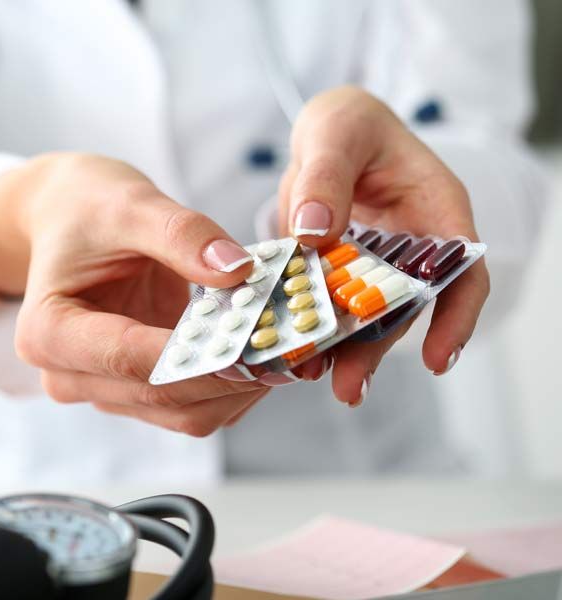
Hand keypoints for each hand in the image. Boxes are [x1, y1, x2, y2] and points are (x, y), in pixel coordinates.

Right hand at [0, 153, 290, 434]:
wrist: (75, 221)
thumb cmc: (89, 210)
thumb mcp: (131, 205)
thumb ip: (182, 235)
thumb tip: (237, 269)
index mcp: (50, 332)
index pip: (129, 357)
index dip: (197, 358)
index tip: (257, 343)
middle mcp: (73, 375)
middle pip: (165, 398)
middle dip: (231, 376)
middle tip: (291, 347)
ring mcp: (110, 387)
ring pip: (187, 413)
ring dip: (240, 388)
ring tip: (285, 349)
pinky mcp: (143, 387)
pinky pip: (196, 403)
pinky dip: (234, 386)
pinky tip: (263, 353)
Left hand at [278, 86, 489, 403]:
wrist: (325, 136)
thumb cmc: (347, 123)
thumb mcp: (336, 132)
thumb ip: (326, 175)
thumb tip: (314, 231)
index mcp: (435, 209)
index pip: (461, 269)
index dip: (456, 317)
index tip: (437, 360)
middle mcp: (410, 245)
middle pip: (405, 307)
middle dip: (378, 349)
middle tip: (348, 387)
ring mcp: (374, 263)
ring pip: (367, 315)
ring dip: (344, 350)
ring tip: (315, 377)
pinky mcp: (341, 272)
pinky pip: (332, 305)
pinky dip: (317, 328)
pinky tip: (296, 351)